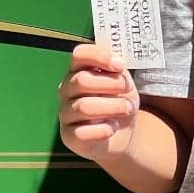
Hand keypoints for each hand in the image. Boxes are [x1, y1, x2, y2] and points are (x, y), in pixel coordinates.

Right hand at [57, 44, 139, 161]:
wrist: (122, 134)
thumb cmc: (119, 103)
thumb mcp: (123, 83)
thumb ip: (118, 71)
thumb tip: (117, 63)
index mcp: (77, 71)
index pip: (79, 55)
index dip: (100, 57)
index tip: (120, 65)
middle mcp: (66, 90)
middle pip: (82, 81)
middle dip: (111, 85)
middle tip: (128, 91)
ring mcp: (65, 113)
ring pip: (84, 106)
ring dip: (113, 107)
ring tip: (127, 109)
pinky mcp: (69, 136)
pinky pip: (83, 132)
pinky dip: (104, 130)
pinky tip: (112, 128)